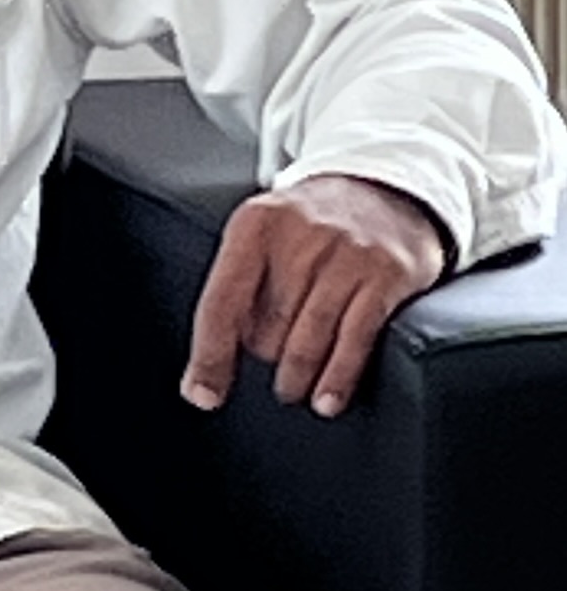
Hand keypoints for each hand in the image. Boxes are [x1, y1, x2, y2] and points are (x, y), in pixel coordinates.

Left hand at [181, 174, 447, 421]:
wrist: (386, 190)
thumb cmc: (310, 227)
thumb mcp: (261, 236)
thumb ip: (235, 289)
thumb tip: (209, 368)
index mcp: (255, 224)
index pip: (221, 302)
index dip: (210, 355)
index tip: (203, 394)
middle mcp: (301, 234)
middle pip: (266, 328)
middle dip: (266, 354)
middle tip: (272, 358)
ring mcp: (347, 253)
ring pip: (307, 341)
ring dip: (295, 378)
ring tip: (291, 390)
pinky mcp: (386, 273)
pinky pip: (354, 340)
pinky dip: (336, 378)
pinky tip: (326, 400)